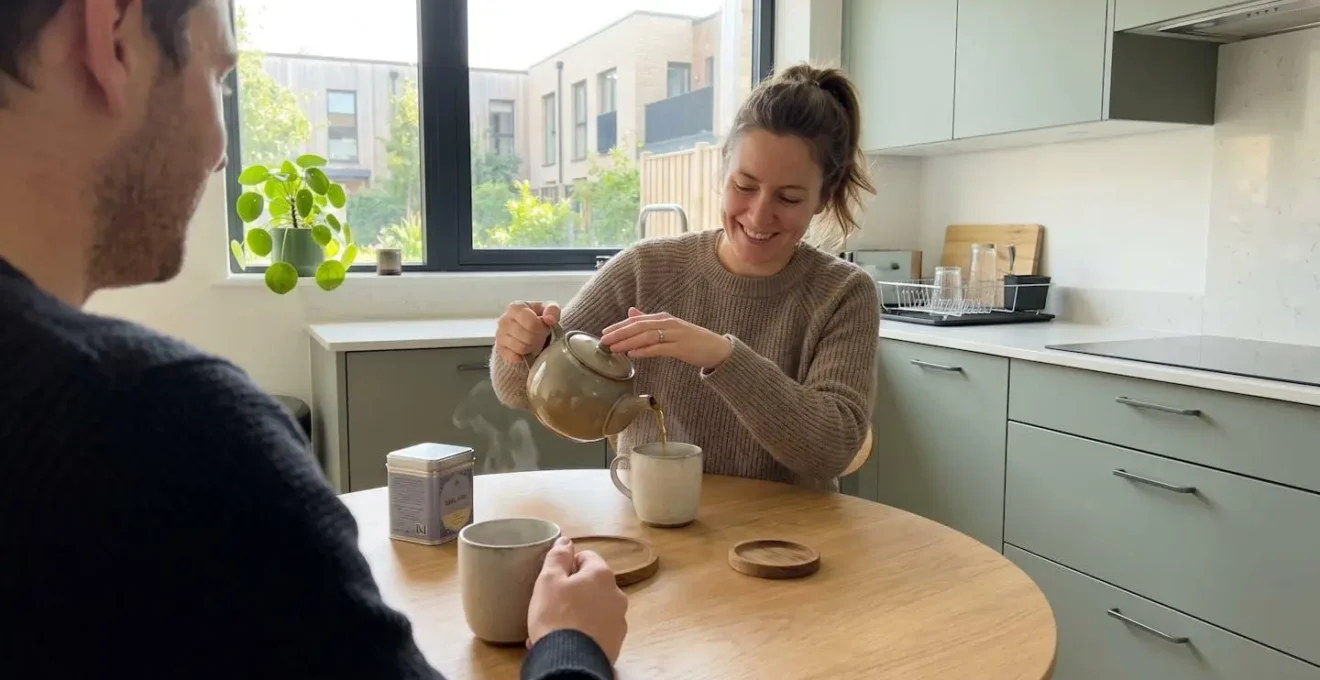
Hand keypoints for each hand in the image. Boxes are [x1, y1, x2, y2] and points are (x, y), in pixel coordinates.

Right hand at [495, 301, 560, 365]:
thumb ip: (552, 310)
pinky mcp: (500, 348)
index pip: (531, 323)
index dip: (541, 328)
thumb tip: (550, 319)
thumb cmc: (538, 316)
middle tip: (541, 337)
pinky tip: (526, 350)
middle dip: (538, 339)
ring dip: (531, 348)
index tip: (544, 328)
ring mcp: (500, 335)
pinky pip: (514, 357)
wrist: (527, 328)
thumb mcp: (549, 309)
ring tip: (534, 342)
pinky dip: (523, 356)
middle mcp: (504, 320)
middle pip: (526, 336)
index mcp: (515, 307)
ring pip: (521, 348)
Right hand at [527, 537, 628, 663]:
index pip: (587, 557)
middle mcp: (617, 594)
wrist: (570, 662)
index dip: (568, 565)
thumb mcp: (548, 581)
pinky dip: (583, 632)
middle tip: (551, 604)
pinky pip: (596, 630)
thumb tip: (566, 541)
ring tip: (555, 627)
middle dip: (573, 592)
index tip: (554, 579)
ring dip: (577, 613)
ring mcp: (618, 620)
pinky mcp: (616, 642)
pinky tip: (565, 641)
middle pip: (592, 584)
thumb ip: (558, 557)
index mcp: (602, 574)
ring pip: (594, 609)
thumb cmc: (556, 617)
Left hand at [599, 308, 733, 370]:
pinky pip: (659, 348)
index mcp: (663, 318)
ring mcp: (675, 334)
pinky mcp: (681, 347)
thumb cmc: (692, 340)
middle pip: (639, 326)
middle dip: (619, 333)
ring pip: (647, 336)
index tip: (604, 332)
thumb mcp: (669, 328)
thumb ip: (650, 321)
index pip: (637, 320)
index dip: (619, 326)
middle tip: (604, 339)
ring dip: (628, 342)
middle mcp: (668, 323)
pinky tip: (632, 354)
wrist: (717, 349)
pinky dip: (644, 350)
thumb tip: (630, 312)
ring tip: (614, 348)